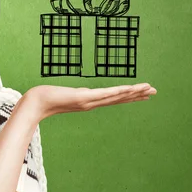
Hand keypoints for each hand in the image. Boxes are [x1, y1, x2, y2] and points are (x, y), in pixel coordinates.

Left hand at [25, 83, 156, 121]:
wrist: (36, 103)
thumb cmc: (47, 98)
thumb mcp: (65, 95)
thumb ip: (74, 95)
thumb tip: (79, 94)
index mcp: (90, 102)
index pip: (113, 98)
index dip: (129, 96)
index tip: (142, 94)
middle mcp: (93, 103)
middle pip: (119, 98)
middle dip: (137, 95)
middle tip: (154, 91)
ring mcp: (90, 101)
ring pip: (116, 96)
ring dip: (133, 93)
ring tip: (149, 89)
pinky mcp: (85, 98)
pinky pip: (106, 94)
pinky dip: (119, 92)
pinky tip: (130, 88)